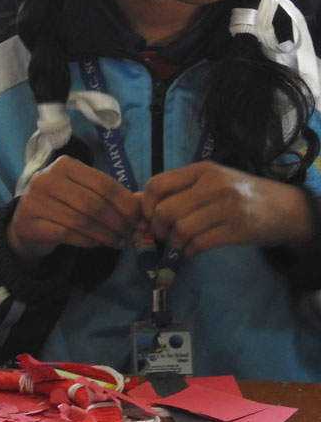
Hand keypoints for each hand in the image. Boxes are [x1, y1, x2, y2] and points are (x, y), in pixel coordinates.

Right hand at [7, 156, 141, 259]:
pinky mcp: (32, 224)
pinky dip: (87, 241)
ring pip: (82, 221)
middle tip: (129, 234)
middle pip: (94, 203)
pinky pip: (68, 235)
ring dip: (105, 235)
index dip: (125, 203)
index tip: (138, 219)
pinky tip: (95, 243)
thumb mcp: (84, 193)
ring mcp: (36, 202)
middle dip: (117, 222)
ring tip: (117, 242)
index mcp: (65, 165)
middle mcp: (47, 179)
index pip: (104, 184)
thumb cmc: (61, 204)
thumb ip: (112, 195)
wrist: (26, 224)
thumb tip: (144, 202)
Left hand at [141, 161, 313, 254]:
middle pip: (166, 210)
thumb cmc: (240, 193)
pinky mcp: (237, 229)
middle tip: (162, 235)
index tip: (150, 217)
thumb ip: (177, 189)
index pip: (157, 184)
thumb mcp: (210, 183)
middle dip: (158, 228)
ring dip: (175, 242)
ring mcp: (227, 207)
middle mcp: (213, 185)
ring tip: (180, 243)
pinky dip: (189, 251)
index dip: (146, 205)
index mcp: (202, 170)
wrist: (285, 208)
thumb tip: (135, 202)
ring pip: (181, 229)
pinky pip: (199, 244)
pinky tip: (193, 249)